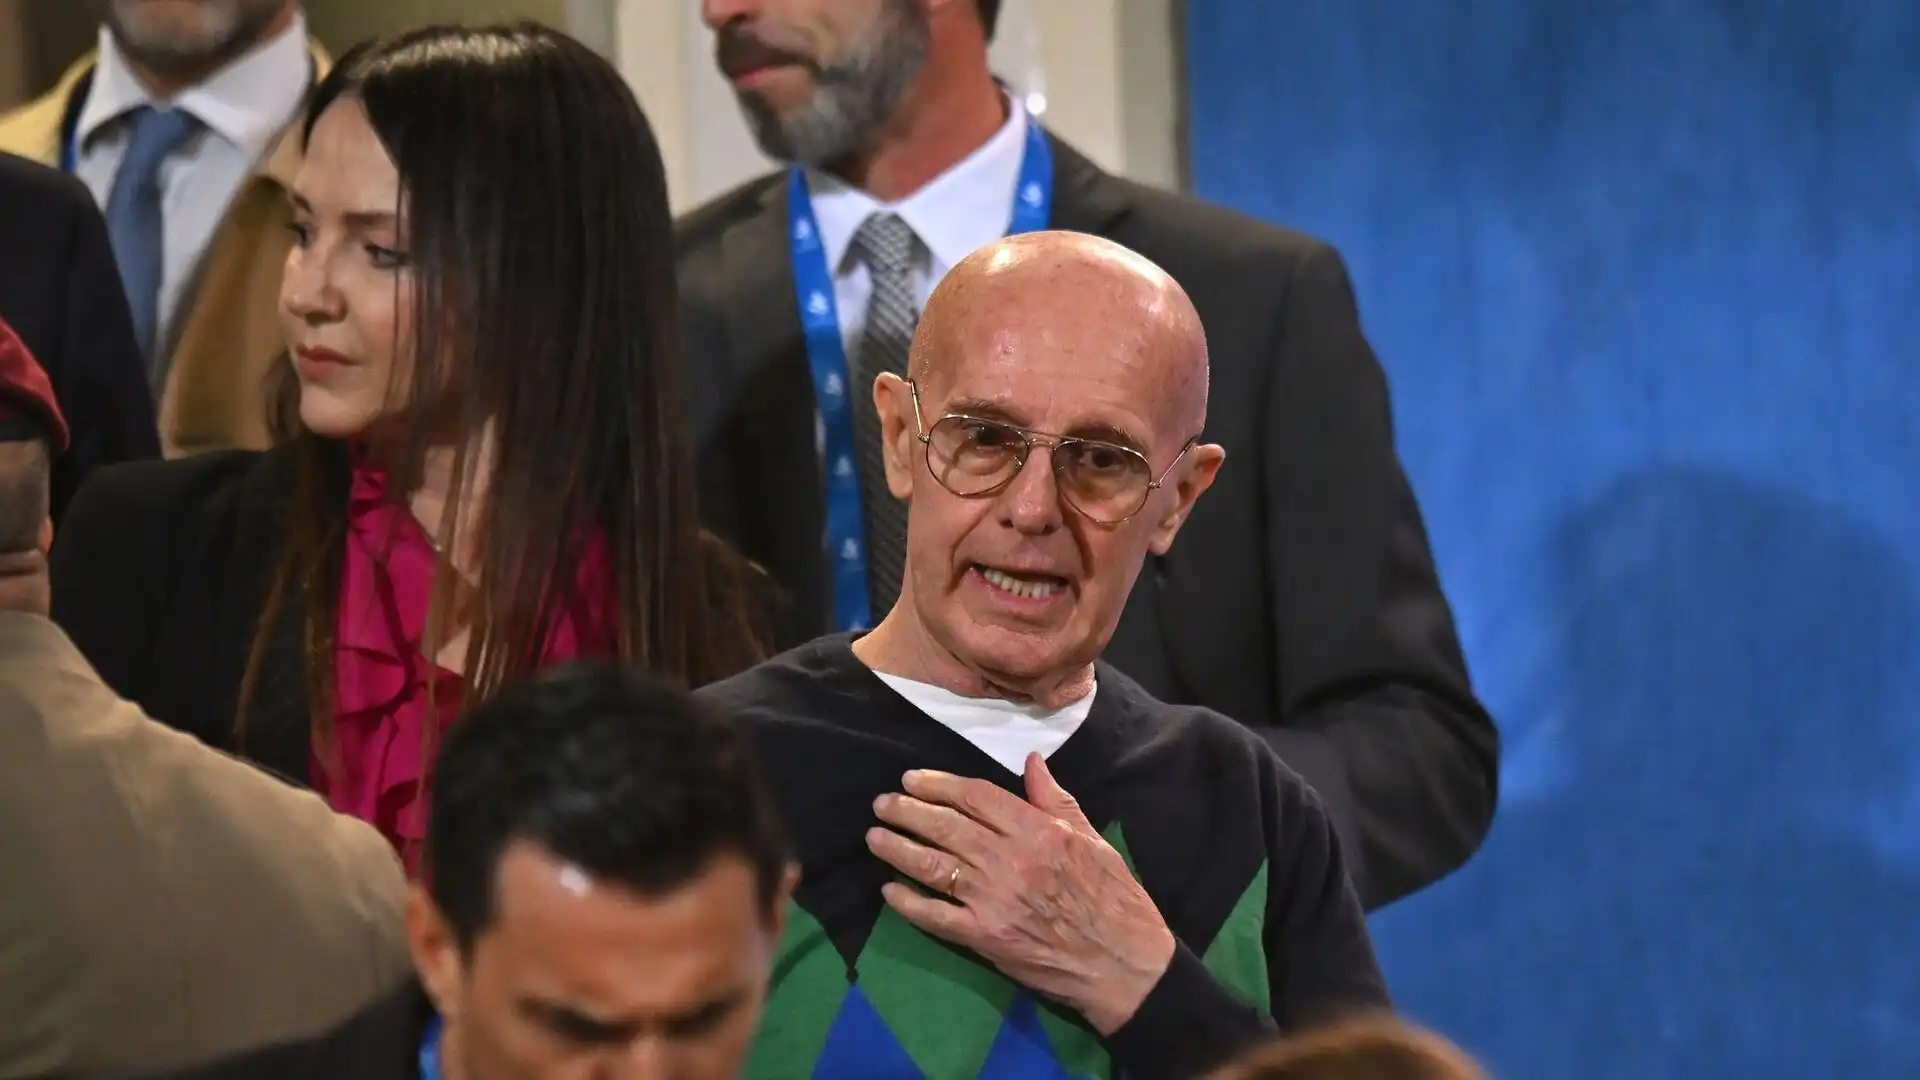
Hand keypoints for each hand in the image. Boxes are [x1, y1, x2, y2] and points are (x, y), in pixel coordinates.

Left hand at [865, 753, 1175, 1033]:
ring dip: (899, 850)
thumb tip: (1031, 761)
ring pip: (934, 867)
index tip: (912, 780)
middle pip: (946, 827)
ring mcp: (994, 901)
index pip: (975, 797)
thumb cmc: (1112, 897)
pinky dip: (910, 904)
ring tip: (875, 837)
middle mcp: (1010, 860)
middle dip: (908, 811)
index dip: (938, 785)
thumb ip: (1055, 800)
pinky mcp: (985, 938)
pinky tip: (889, 892)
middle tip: (882, 804)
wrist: (1122, 962)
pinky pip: (937, 917)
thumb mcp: (1090, 838)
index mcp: (1037, 831)